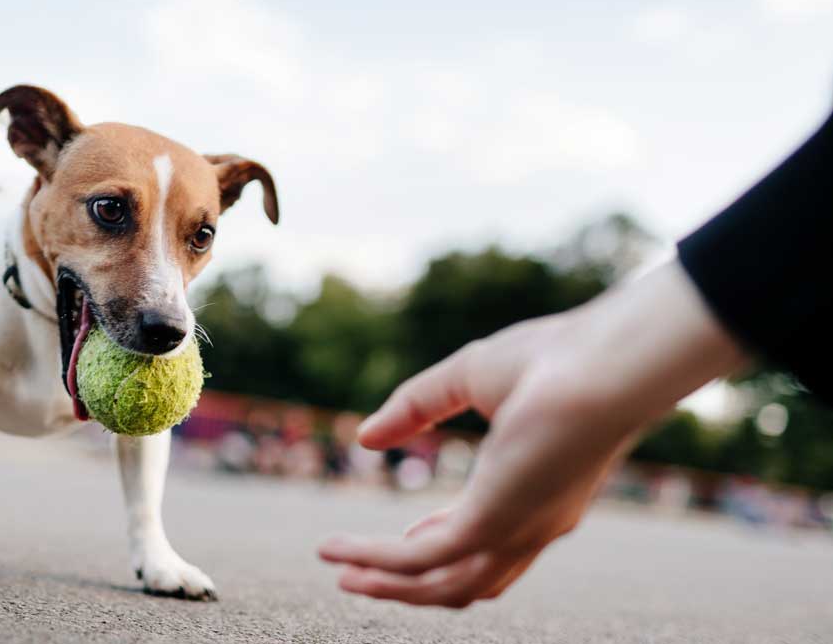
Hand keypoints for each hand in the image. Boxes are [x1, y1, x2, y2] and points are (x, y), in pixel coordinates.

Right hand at [318, 260, 744, 607]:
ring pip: (442, 586)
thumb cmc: (558, 357)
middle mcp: (535, 525)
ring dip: (387, 587)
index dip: (445, 544)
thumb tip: (365, 437)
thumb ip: (417, 406)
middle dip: (412, 586)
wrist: (608, 362)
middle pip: (469, 582)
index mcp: (542, 492)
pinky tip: (337, 551)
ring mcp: (516, 531)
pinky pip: (418, 560)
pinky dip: (373, 560)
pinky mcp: (491, 524)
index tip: (409, 536)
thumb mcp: (472, 376)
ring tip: (343, 578)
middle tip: (364, 577)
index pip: (492, 542)